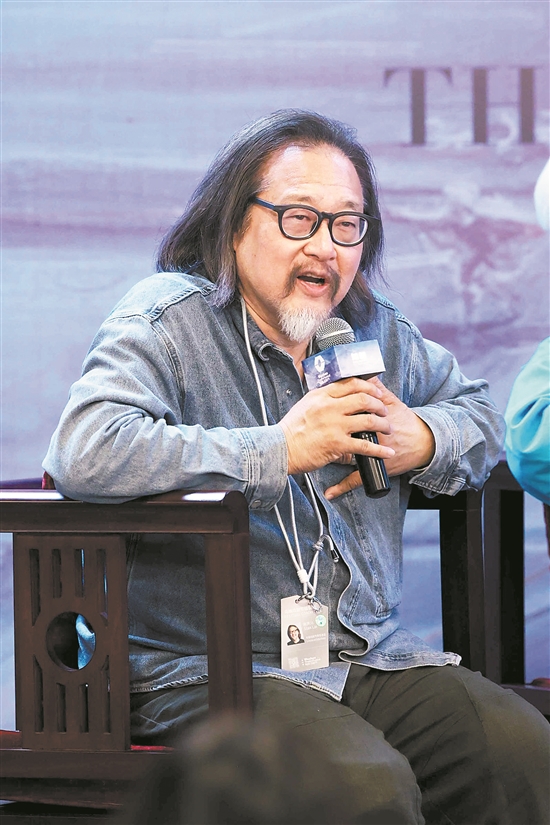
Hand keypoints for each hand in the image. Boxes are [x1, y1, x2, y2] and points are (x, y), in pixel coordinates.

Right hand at [279, 377, 394, 475]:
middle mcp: (330, 407)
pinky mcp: (338, 444)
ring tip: (387, 428)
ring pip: (369, 420)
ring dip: (383, 424)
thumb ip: (321, 399)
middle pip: (364, 399)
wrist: (281, 449)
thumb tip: (336, 395)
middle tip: (384, 411)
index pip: (351, 384)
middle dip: (379, 405)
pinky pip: (365, 446)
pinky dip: (379, 450)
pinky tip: (387, 453)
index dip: (368, 387)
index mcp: (321, 395)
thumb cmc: (291, 430)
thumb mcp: (304, 405)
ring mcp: (335, 425)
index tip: (376, 393)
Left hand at [324, 377, 434, 499]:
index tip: (320, 414)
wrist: (424, 441)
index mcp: (371, 418)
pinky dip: (341, 488)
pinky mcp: (376, 468)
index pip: (345, 416)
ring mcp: (372, 454)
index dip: (331, 415)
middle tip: (318, 432)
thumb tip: (364, 374)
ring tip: (319, 455)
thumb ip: (376, 388)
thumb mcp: (392, 402)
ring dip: (331, 457)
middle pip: (341, 435)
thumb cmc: (406, 422)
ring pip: (345, 457)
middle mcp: (370, 435)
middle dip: (328, 434)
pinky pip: (356, 480)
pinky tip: (330, 492)